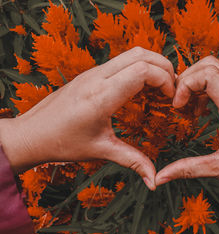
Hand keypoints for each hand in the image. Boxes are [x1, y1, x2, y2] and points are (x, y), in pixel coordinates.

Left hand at [0, 47, 174, 189]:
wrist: (31, 134)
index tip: (172, 98)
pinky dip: (138, 67)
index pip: (143, 71)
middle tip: (173, 88)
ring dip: (152, 64)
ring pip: (131, 53)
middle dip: (164, 67)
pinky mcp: (90, 74)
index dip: (165, 80)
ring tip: (161, 86)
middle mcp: (97, 78)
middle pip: (141, 54)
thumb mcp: (101, 151)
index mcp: (102, 97)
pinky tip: (142, 88)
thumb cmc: (62, 143)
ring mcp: (93, 72)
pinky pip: (121, 60)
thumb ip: (133, 161)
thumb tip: (154, 180)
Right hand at [155, 56, 218, 193]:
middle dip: (187, 79)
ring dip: (197, 82)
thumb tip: (161, 177)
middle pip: (210, 64)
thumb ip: (187, 169)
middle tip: (179, 103)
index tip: (178, 106)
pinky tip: (204, 111)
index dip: (185, 84)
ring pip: (218, 69)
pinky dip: (208, 88)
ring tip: (189, 108)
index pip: (208, 74)